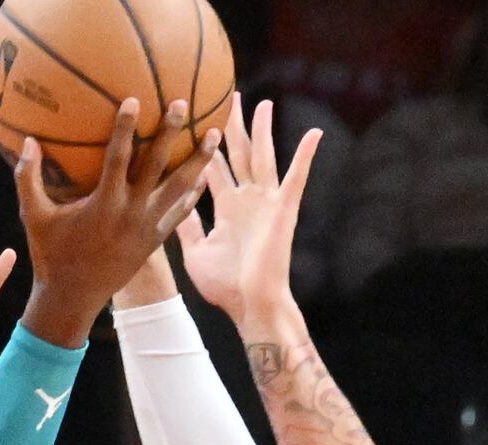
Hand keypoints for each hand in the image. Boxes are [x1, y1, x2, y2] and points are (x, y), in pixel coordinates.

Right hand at [15, 103, 217, 347]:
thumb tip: (26, 141)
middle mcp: (130, 214)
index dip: (125, 128)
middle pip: (156, 166)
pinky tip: (205, 176)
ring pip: (179, 188)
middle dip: (170, 133)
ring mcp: (147, 228)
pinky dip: (194, 194)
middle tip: (183, 103)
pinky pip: (180, 214)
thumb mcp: (34, 218)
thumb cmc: (52, 256)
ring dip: (198, 161)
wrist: (74, 299)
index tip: (134, 99)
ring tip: (214, 135)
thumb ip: (28, 179)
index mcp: (103, 205)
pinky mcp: (155, 241)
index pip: (117, 159)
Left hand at [172, 100, 316, 335]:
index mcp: (227, 206)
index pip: (213, 165)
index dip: (204, 143)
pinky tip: (315, 132)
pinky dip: (306, 155)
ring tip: (261, 104)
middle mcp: (246, 198)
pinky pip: (297, 177)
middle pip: (238, 152)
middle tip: (227, 96)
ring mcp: (266, 201)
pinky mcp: (284, 209)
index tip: (195, 118)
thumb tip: (171, 204)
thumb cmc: (224, 285)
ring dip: (263, 129)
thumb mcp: (196, 251)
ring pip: (263, 155)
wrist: (251, 305)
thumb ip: (186, 224)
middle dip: (232, 124)